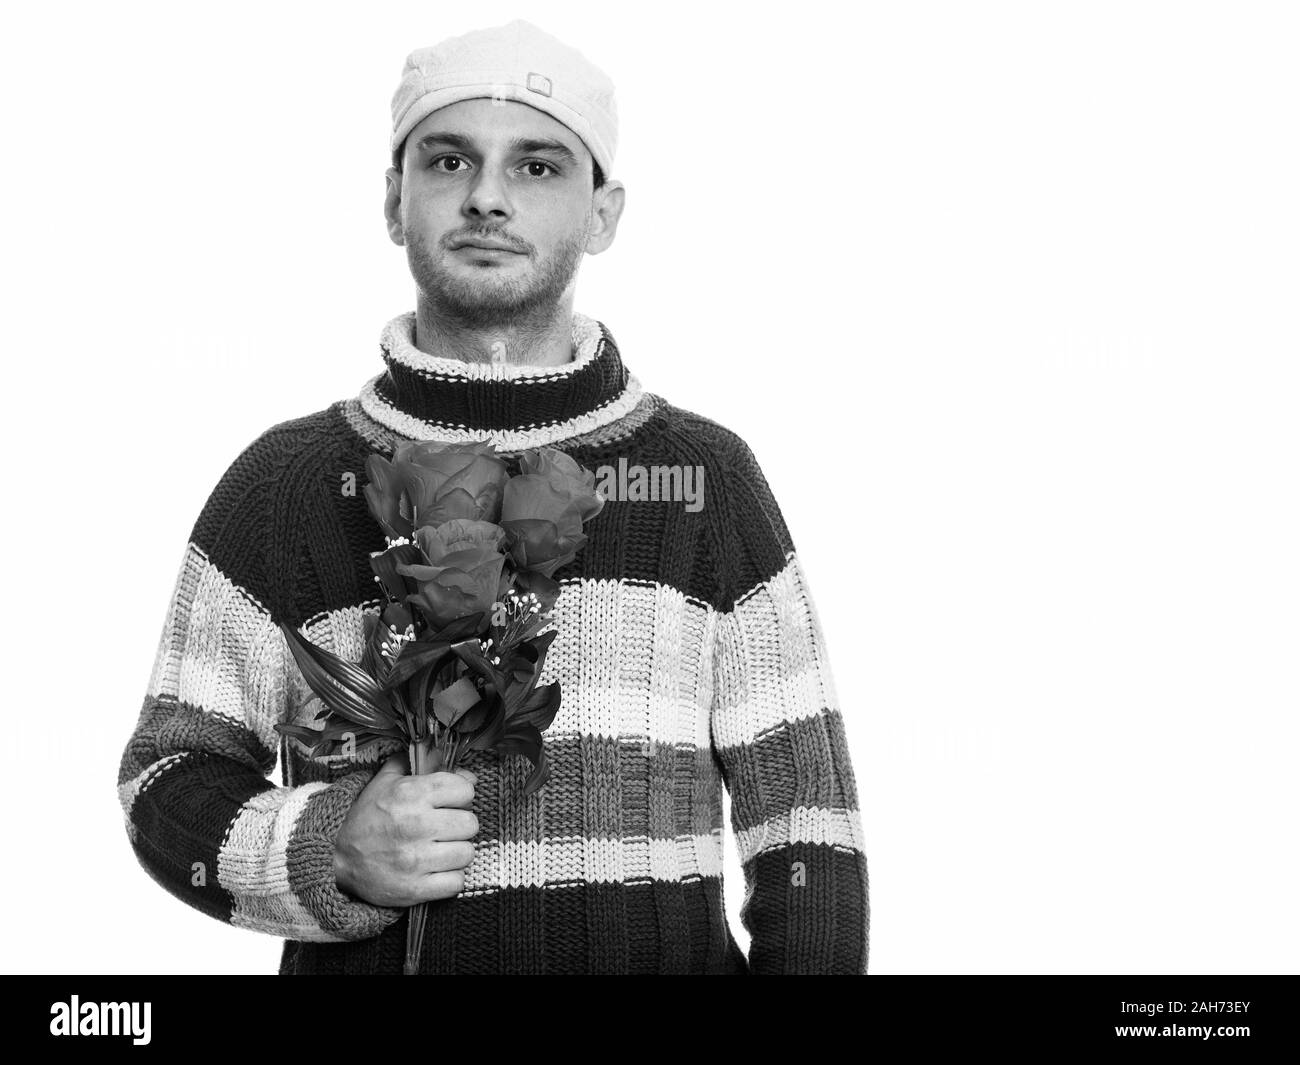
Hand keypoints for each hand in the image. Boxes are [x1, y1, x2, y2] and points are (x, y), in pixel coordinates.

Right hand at [333, 751, 477, 907]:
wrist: (337, 858)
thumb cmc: (369, 816)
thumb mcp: (388, 781)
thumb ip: (425, 765)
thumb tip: (465, 770)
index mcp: (411, 794)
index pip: (466, 790)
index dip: (461, 795)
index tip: (450, 801)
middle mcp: (415, 824)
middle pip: (470, 823)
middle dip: (460, 825)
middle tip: (444, 828)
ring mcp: (415, 860)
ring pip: (467, 853)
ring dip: (456, 852)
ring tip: (439, 849)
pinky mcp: (414, 889)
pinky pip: (456, 882)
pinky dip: (449, 878)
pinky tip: (435, 870)